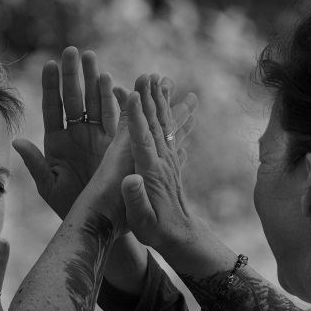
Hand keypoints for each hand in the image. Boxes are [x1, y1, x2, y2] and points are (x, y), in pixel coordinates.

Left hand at [15, 48, 197, 218]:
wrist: (97, 220)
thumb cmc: (69, 206)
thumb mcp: (49, 186)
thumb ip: (35, 163)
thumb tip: (16, 142)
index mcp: (56, 142)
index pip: (52, 108)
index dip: (51, 86)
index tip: (49, 64)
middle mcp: (75, 134)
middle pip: (73, 98)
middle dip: (73, 75)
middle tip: (72, 51)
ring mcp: (95, 136)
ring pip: (93, 102)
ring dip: (92, 80)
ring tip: (90, 58)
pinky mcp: (114, 142)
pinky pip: (113, 117)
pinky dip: (112, 100)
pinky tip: (110, 82)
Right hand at [118, 74, 208, 257]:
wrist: (180, 236)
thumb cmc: (155, 231)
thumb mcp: (142, 221)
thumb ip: (135, 200)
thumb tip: (130, 179)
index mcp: (151, 173)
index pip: (142, 140)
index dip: (136, 117)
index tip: (132, 95)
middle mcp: (162, 162)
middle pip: (155, 124)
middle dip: (151, 98)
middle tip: (148, 74)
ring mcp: (168, 160)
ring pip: (163, 124)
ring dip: (159, 100)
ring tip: (158, 78)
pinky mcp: (170, 161)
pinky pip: (166, 131)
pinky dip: (164, 113)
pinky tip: (164, 101)